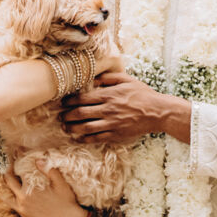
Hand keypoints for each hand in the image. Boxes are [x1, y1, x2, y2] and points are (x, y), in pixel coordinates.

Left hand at [5, 162, 87, 216]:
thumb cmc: (66, 200)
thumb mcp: (60, 182)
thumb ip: (48, 170)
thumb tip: (38, 159)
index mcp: (30, 190)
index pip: (19, 171)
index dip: (19, 161)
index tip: (18, 154)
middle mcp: (23, 199)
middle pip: (8, 181)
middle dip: (8, 171)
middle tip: (11, 164)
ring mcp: (22, 208)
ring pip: (5, 195)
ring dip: (5, 185)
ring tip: (9, 178)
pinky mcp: (24, 214)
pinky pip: (11, 204)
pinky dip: (10, 196)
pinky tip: (15, 190)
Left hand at [61, 70, 191, 144]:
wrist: (157, 112)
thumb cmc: (143, 94)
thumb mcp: (127, 79)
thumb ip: (109, 77)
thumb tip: (94, 79)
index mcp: (109, 95)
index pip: (82, 98)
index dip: (69, 101)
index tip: (62, 103)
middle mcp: (107, 109)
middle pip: (80, 113)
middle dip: (67, 116)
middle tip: (60, 117)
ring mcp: (111, 123)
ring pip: (85, 127)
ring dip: (72, 128)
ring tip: (65, 128)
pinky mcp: (116, 134)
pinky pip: (96, 138)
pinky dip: (84, 139)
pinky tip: (77, 138)